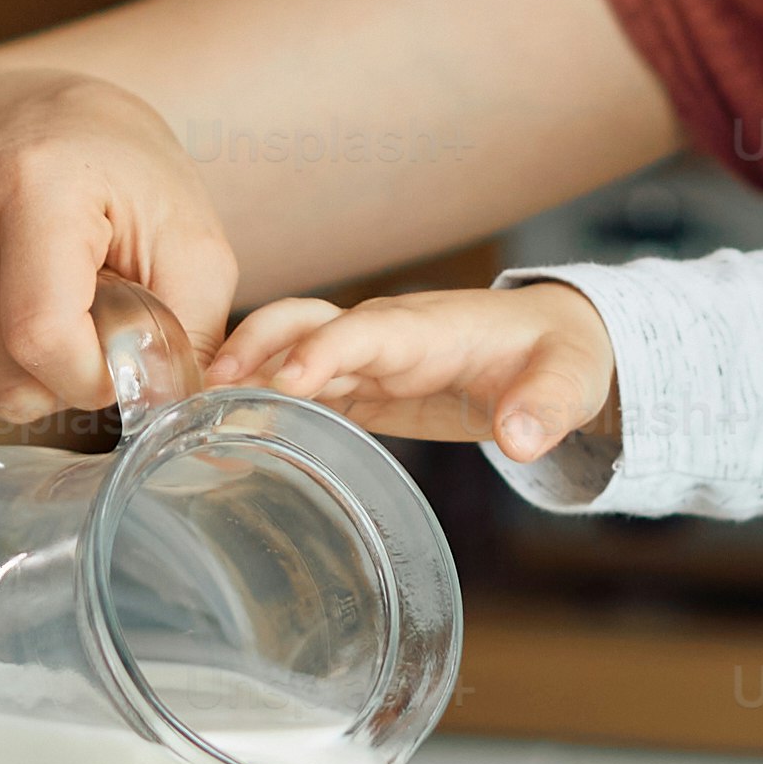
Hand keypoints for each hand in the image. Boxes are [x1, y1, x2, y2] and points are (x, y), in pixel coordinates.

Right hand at [0, 68, 240, 420]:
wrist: (50, 122)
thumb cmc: (130, 182)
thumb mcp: (193, 243)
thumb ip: (188, 331)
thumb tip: (165, 406)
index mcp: (36, 182)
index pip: (41, 336)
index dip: (91, 379)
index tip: (123, 357)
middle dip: (61, 385)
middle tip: (93, 335)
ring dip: (18, 384)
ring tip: (52, 323)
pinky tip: (6, 326)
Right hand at [211, 286, 616, 459]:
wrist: (553, 345)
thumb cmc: (560, 357)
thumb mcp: (569, 381)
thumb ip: (546, 407)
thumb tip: (523, 439)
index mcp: (429, 328)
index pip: (365, 328)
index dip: (324, 350)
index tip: (287, 381)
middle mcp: (386, 335)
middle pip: (304, 324)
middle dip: (255, 348)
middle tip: (208, 389)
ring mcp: (367, 358)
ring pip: (289, 350)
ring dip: (243, 374)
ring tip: (193, 413)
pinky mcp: (361, 386)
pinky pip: (300, 386)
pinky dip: (261, 401)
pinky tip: (224, 431)